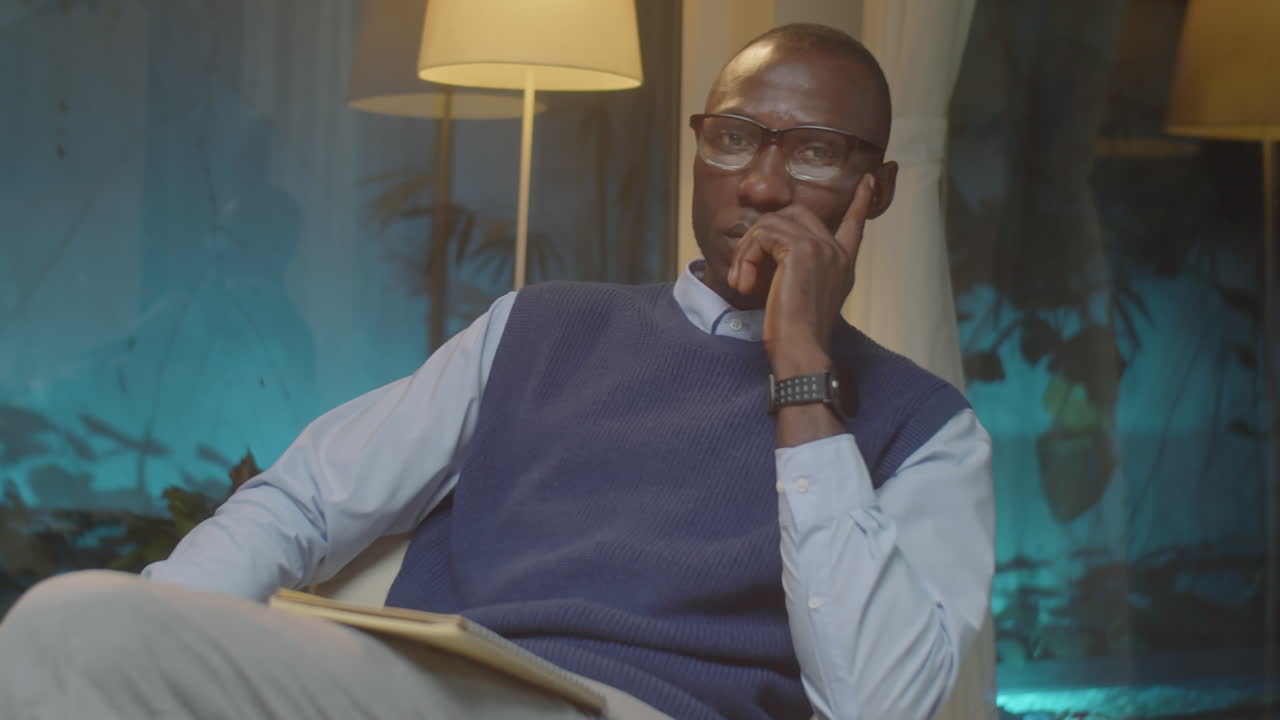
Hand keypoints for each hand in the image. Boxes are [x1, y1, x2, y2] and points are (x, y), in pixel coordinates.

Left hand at [726, 173, 876, 376]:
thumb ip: (799, 269)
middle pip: (795, 214)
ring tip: (742, 281)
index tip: (867, 180)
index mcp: (842, 263)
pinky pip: (761, 236)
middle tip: (746, 268)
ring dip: (747, 251)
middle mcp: (836, 251)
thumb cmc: (796, 335)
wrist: (801, 350)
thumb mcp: (802, 295)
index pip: (854, 225)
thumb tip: (769, 248)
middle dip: (763, 234)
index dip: (859, 202)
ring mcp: (821, 247)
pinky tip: (745, 283)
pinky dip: (745, 257)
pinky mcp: (801, 249)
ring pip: (771, 224)